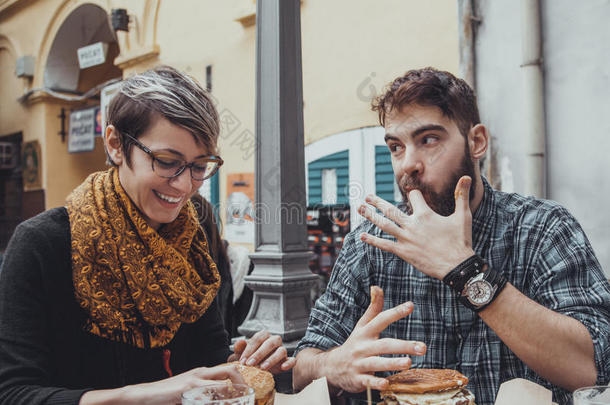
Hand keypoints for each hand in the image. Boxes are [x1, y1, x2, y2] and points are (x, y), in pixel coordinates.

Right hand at [81, 363, 244, 404]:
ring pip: (224, 382)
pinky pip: (210, 395)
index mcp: (202, 372)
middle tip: (249, 395)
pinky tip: (221, 403)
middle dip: (244, 382)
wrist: (145, 395)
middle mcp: (201, 373)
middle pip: (231, 370)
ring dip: (235, 393)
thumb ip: (203, 391)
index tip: (249, 389)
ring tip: (241, 401)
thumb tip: (218, 398)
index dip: (242, 377)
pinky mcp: (187, 390)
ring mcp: (195, 380)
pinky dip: (218, 400)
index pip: (228, 368)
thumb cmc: (166, 394)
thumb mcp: (188, 389)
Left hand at [228, 330, 295, 373]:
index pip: (257, 338)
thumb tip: (240, 342)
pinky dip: (289, 363)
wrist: (257, 368)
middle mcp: (274, 340)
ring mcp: (282, 350)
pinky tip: (283, 367)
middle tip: (250, 364)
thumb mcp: (242, 353)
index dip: (249, 349)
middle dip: (259, 354)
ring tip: (263, 368)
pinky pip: (292, 360)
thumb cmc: (250, 358)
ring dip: (272, 359)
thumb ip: (240, 347)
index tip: (242, 360)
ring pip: (281, 351)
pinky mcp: (287, 360)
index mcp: (264, 335)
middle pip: (269, 343)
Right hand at [322, 286, 425, 392]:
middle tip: (422, 347)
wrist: (331, 367)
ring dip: (392, 363)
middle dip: (403, 345)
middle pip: (384, 345)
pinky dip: (376, 383)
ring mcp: (359, 363)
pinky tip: (387, 384)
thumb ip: (373, 308)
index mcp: (365, 332)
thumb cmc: (354, 344)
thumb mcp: (361, 326)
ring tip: (409, 363)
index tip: (410, 306)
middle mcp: (362, 347)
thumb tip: (377, 286)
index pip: (381, 320)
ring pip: (376, 363)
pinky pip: (367, 382)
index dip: (395, 312)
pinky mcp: (358, 379)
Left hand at [358, 175, 474, 279]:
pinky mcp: (404, 252)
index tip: (412, 194)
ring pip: (384, 224)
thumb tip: (467, 176)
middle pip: (390, 210)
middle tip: (367, 196)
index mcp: (425, 214)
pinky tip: (362, 235)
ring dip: (370, 216)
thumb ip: (462, 196)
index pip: (414, 197)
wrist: (457, 266)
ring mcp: (406, 238)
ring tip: (360, 208)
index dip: (413, 194)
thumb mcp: (463, 216)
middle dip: (377, 202)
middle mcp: (412, 224)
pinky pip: (385, 245)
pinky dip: (373, 240)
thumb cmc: (460, 241)